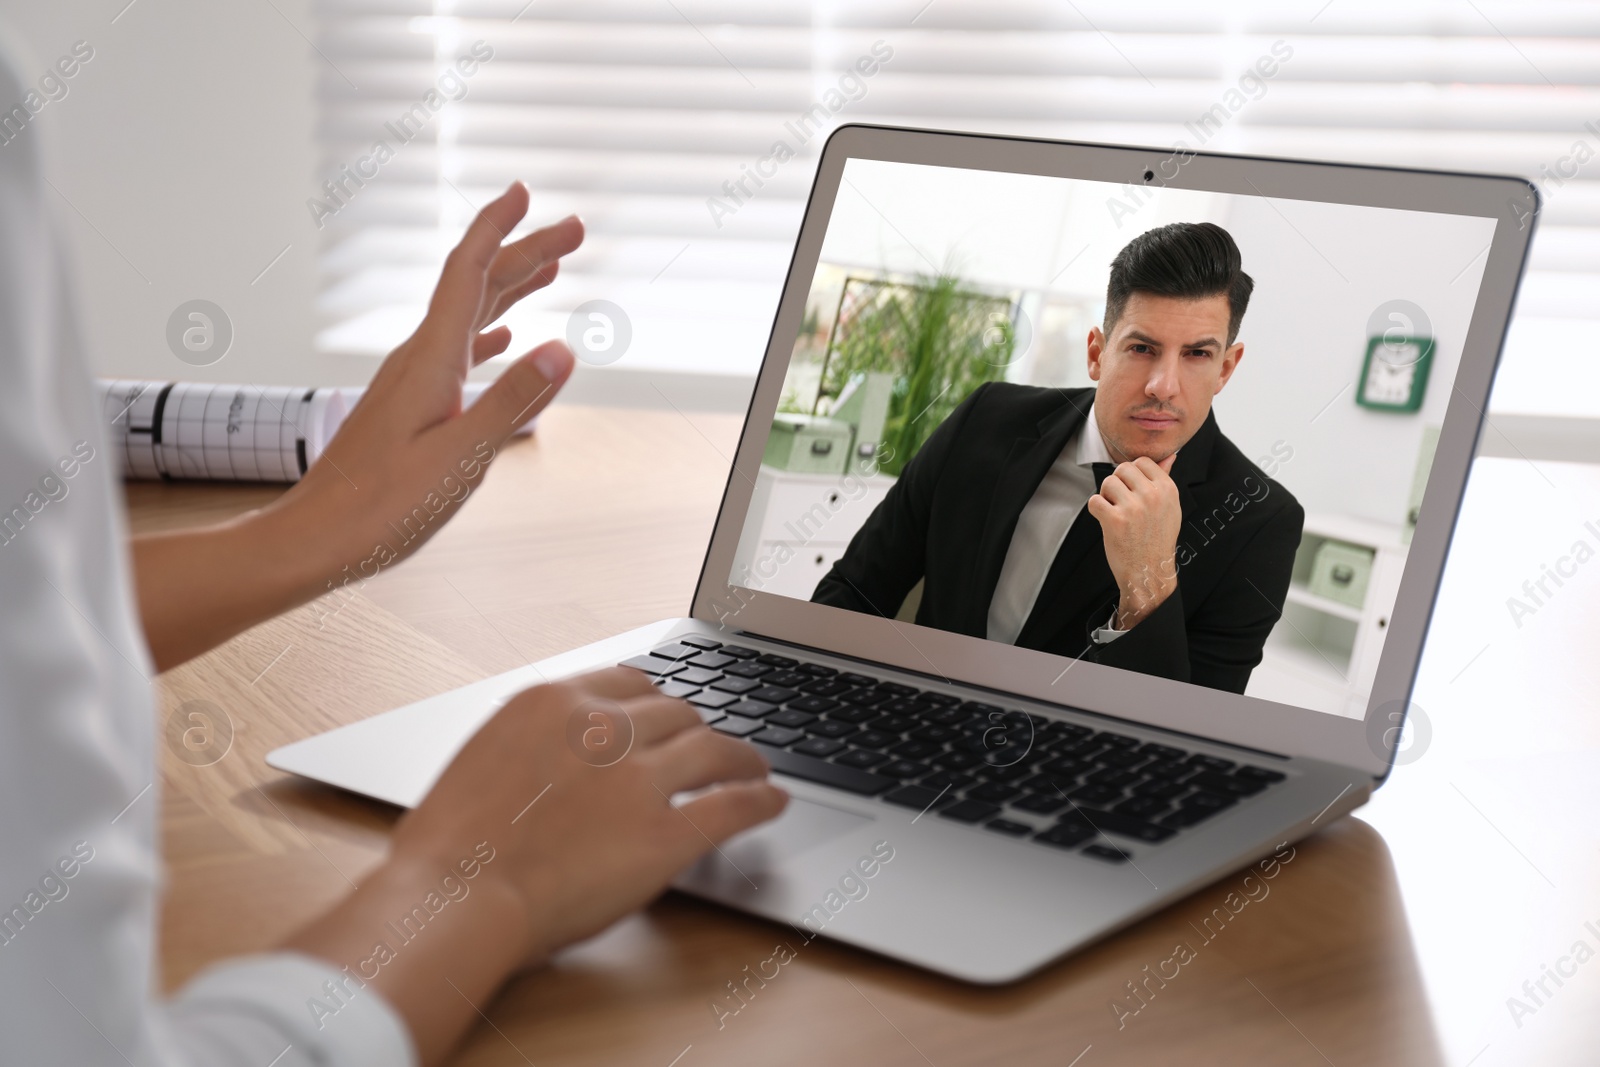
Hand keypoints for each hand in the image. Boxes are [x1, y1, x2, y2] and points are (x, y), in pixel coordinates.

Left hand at [280, 181, 583, 579]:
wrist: (314, 539)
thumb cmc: (381, 509)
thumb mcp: (460, 459)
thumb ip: (512, 402)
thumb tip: (564, 348)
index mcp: (431, 362)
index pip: (468, 273)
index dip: (498, 228)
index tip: (525, 192)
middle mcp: (419, 360)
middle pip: (476, 287)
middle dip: (525, 253)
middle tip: (573, 232)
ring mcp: (413, 383)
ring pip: (468, 317)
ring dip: (511, 290)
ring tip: (548, 272)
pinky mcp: (410, 408)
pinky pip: (457, 353)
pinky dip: (488, 336)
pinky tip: (501, 341)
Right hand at [283, 667, 787, 1064]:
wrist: (453, 896)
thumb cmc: (448, 846)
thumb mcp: (483, 759)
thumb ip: (532, 744)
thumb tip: (557, 756)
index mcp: (554, 702)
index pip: (628, 682)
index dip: (657, 700)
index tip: (666, 713)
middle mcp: (603, 728)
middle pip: (676, 713)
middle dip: (697, 729)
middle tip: (711, 747)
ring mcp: (639, 779)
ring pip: (714, 749)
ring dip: (742, 757)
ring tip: (755, 768)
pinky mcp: (665, 834)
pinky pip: (732, 806)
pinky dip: (761, 800)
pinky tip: (772, 801)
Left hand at [1086, 454, 1181, 629]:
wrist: (1150, 572)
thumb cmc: (1158, 540)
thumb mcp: (1170, 508)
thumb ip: (1165, 479)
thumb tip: (1169, 456)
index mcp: (1167, 489)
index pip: (1142, 462)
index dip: (1132, 474)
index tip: (1132, 490)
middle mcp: (1152, 495)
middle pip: (1122, 469)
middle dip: (1117, 483)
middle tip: (1121, 502)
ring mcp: (1133, 507)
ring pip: (1107, 482)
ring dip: (1106, 496)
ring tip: (1115, 512)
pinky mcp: (1114, 520)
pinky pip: (1094, 501)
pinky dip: (1096, 510)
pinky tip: (1106, 521)